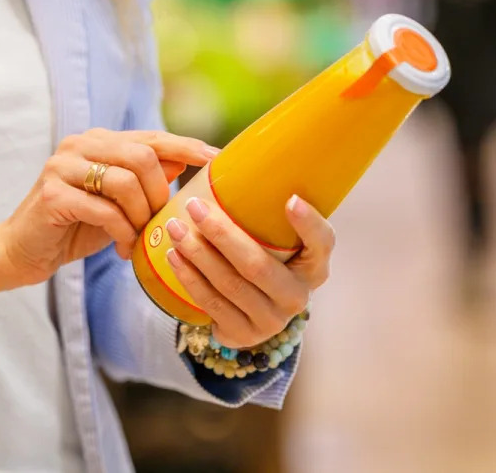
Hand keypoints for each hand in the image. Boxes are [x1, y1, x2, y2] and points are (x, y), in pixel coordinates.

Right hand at [0, 128, 218, 285]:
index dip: (186, 146)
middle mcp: (78, 145)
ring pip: (125, 182)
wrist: (22, 251)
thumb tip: (183, 159)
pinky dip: (122, 232)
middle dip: (159, 194)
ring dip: (141, 217)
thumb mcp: (117, 203)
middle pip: (142, 155)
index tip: (216, 159)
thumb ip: (144, 179)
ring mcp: (62, 167)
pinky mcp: (53, 195)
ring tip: (139, 239)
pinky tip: (123, 249)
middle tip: (159, 222)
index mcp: (96, 141)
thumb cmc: (73, 227)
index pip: (150, 137)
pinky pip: (105, 210)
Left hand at [165, 195, 334, 348]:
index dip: (309, 224)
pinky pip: (211, 302)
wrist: (246, 317)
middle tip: (194, 206)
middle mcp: (298, 296)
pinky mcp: (243, 334)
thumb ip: (264, 216)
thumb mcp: (272, 244)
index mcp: (313, 267)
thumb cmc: (259, 263)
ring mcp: (271, 320)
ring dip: (197, 254)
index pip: (322, 244)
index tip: (290, 200)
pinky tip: (173, 256)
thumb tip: (227, 160)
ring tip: (175, 228)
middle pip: (258, 264)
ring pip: (230, 283)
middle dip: (221, 233)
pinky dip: (189, 277)